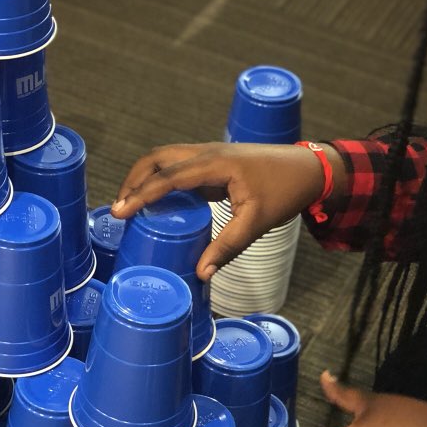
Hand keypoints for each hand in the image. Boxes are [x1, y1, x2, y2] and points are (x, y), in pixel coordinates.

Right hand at [112, 142, 346, 278]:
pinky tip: (156, 201)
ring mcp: (209, 154)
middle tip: (118, 209)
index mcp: (215, 164)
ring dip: (145, 176)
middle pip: (157, 158)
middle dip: (133, 180)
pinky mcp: (213, 162)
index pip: (168, 176)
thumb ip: (228, 247)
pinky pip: (178, 165)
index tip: (120, 211)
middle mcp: (207, 153)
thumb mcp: (256, 223)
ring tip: (129, 204)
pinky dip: (160, 178)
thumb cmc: (285, 192)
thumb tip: (201, 273)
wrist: (308, 169)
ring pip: (165, 158)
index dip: (141, 194)